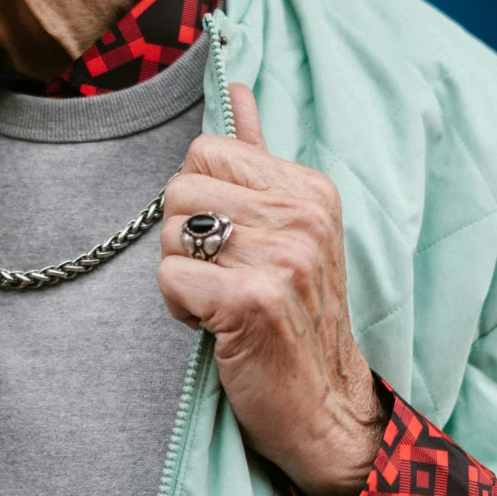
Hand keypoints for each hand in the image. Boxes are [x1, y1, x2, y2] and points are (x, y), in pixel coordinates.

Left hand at [157, 84, 384, 495]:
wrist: (326, 408)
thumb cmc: (296, 318)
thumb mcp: (289, 228)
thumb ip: (257, 158)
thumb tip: (235, 87)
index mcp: (310, 189)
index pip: (207, 149)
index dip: (199, 200)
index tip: (233, 243)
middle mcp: (303, 217)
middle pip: (179, 187)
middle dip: (182, 237)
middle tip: (225, 277)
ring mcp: (283, 259)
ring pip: (170, 234)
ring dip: (182, 275)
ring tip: (225, 302)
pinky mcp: (254, 303)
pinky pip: (171, 279)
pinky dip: (181, 309)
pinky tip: (218, 326)